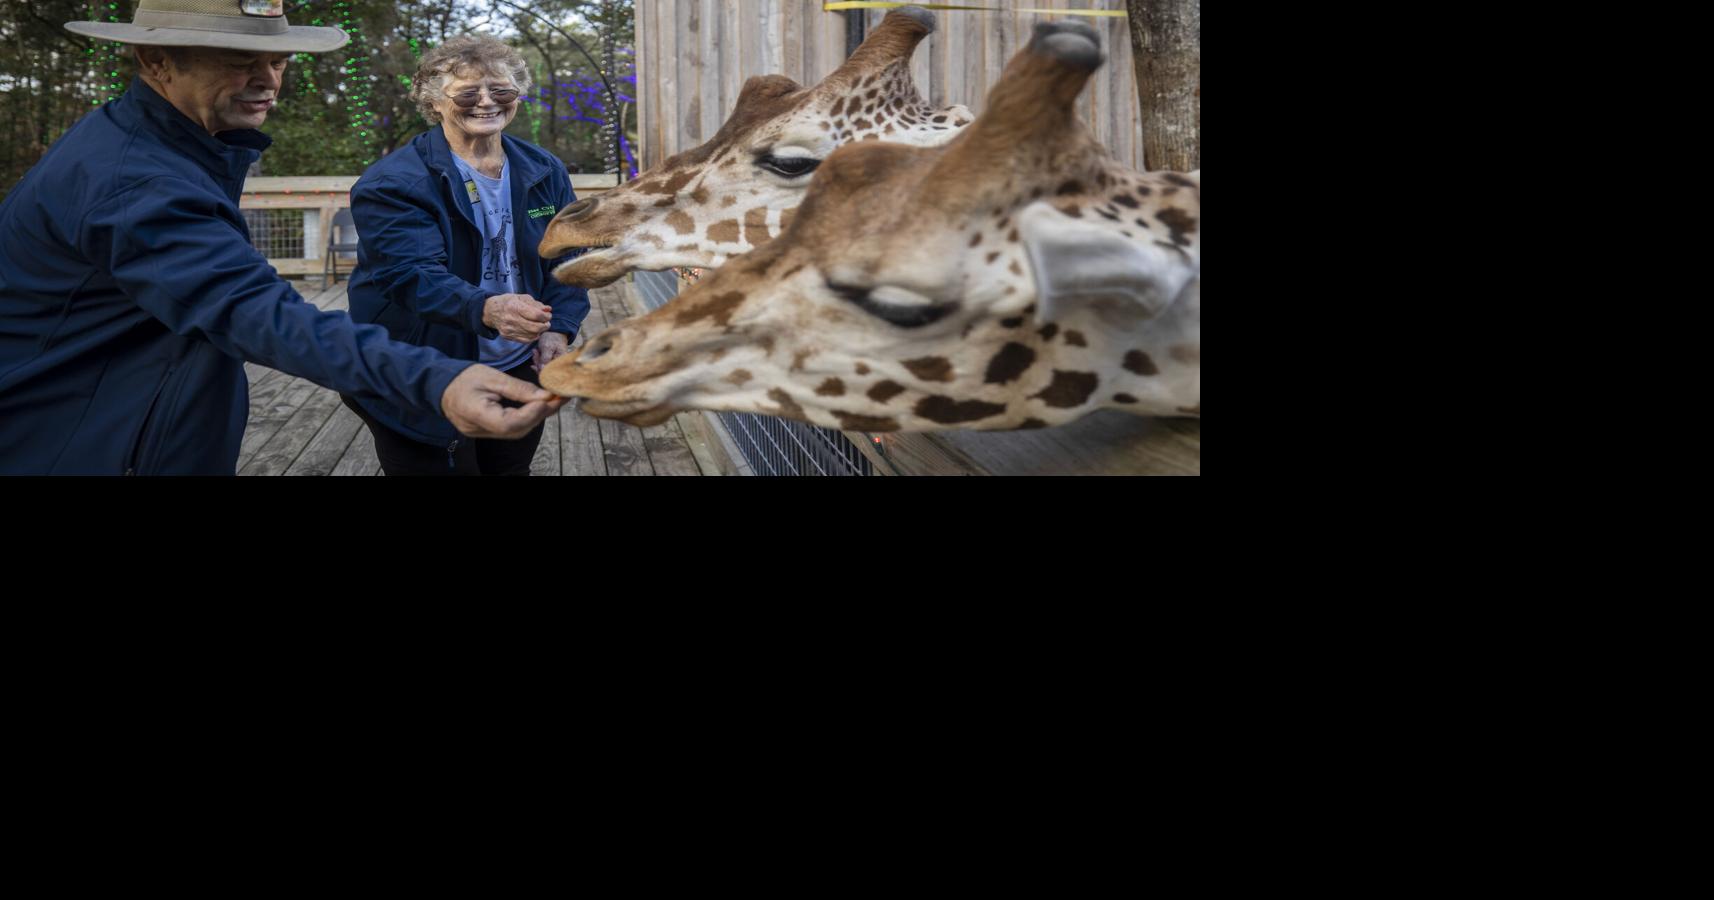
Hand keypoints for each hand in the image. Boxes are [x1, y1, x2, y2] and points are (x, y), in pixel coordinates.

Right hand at [440, 365, 563, 438]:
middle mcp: (478, 430)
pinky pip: (510, 429)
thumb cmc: (463, 378)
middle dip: (541, 414)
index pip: (509, 422)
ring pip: (516, 431)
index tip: (550, 398)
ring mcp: (481, 434)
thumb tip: (546, 396)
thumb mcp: (492, 377)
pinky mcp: (486, 432)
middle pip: (516, 430)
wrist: (440, 385)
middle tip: (561, 398)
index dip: (532, 413)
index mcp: (475, 413)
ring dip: (537, 417)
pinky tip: (539, 407)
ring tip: (554, 401)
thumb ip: (518, 389)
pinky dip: (527, 419)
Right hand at [483, 293, 552, 341]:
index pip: (536, 315)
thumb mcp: (522, 298)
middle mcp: (510, 319)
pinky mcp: (507, 336)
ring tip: (540, 326)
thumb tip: (548, 309)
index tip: (548, 315)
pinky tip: (534, 332)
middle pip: (535, 327)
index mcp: (514, 306)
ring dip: (540, 331)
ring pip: (531, 335)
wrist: (491, 311)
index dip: (546, 316)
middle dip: (545, 325)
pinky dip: (533, 337)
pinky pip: (525, 340)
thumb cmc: (509, 302)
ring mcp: (508, 329)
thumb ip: (536, 304)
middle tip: (547, 322)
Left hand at [533, 331, 572, 372]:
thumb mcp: (547, 347)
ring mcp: (554, 363)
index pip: (551, 372)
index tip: (535, 365)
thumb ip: (545, 359)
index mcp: (561, 361)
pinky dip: (538, 359)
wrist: (554, 331)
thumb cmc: (553, 338)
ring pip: (543, 367)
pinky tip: (536, 353)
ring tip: (535, 351)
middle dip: (538, 363)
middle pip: (547, 371)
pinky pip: (543, 364)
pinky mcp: (550, 361)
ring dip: (537, 360)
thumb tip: (541, 370)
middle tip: (535, 353)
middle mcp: (559, 364)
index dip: (541, 370)